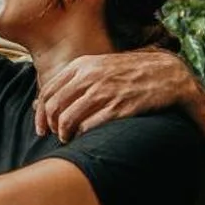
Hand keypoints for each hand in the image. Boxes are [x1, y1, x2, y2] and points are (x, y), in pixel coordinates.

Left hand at [34, 49, 197, 141]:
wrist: (165, 74)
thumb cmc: (128, 72)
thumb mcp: (97, 67)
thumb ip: (71, 81)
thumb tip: (39, 100)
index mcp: (82, 66)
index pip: (48, 92)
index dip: (40, 113)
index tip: (41, 127)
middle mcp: (90, 77)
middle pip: (54, 107)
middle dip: (50, 126)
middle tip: (54, 136)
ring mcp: (104, 92)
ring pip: (68, 119)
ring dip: (64, 134)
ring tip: (69, 139)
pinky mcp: (118, 108)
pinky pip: (89, 126)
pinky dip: (82, 135)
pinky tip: (85, 137)